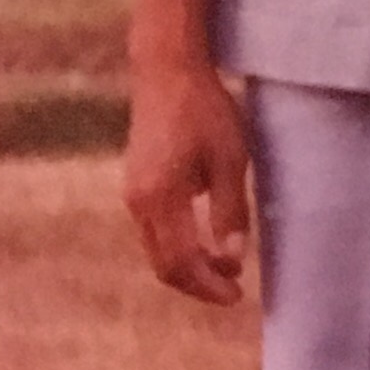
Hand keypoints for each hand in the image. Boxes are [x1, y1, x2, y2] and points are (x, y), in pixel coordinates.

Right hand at [123, 59, 254, 304]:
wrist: (166, 73)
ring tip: (226, 271)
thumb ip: (229, 211)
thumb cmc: (204, 112)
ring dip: (189, 266)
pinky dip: (178, 246)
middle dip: (197, 284)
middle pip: (163, 264)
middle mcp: (138, 202)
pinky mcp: (136, 185)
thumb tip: (232, 258)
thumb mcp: (230, 160)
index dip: (208, 285)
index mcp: (160, 198)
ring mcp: (133, 194)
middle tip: (233, 292)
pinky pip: (155, 230)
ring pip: (156, 249)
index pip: (181, 262)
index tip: (237, 296)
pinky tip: (205, 243)